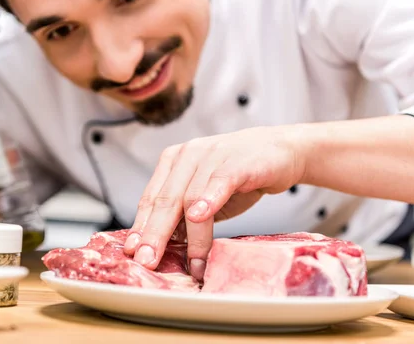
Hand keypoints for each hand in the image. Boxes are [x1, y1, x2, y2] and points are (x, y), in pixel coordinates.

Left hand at [123, 126, 306, 279]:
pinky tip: (200, 218)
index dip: (140, 227)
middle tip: (147, 260)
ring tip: (193, 262)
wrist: (281, 150)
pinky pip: (218, 183)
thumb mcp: (205, 196)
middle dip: (154, 234)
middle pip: (165, 200)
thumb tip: (163, 246)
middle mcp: (187, 155)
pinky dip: (208, 201)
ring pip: (191, 198)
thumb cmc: (239, 175)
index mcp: (173, 162)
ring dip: (192, 236)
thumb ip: (184, 215)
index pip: (151, 198)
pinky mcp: (236, 162)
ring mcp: (211, 155)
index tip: (132, 252)